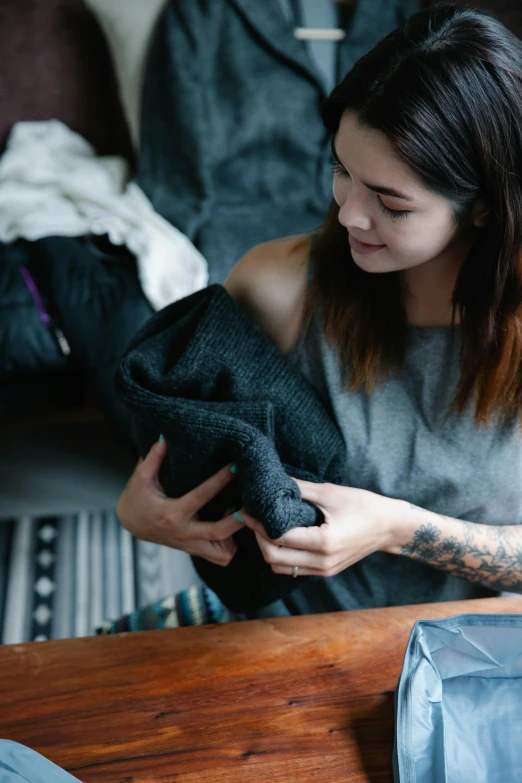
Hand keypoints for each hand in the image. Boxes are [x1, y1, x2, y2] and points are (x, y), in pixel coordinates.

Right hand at [116, 438, 243, 565]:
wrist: (130, 523)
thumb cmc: (137, 497)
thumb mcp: (141, 477)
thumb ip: (153, 457)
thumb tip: (165, 436)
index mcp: (172, 513)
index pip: (202, 496)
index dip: (220, 480)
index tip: (236, 467)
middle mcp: (184, 532)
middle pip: (219, 532)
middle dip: (239, 519)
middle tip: (252, 502)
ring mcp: (190, 545)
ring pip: (222, 553)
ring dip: (235, 537)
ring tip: (239, 515)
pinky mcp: (194, 550)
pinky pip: (219, 557)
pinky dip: (229, 545)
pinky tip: (228, 526)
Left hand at [238, 480, 402, 576]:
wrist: (390, 526)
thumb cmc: (364, 505)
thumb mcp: (331, 492)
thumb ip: (300, 488)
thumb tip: (273, 479)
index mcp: (324, 542)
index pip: (279, 538)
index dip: (258, 525)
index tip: (246, 510)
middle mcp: (322, 562)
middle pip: (274, 559)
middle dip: (258, 538)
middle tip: (250, 518)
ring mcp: (324, 570)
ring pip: (281, 568)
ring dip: (268, 550)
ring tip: (262, 527)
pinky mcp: (326, 571)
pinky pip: (294, 569)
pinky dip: (281, 556)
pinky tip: (279, 537)